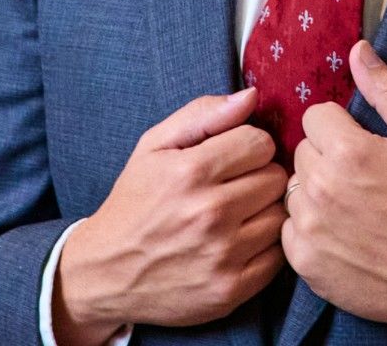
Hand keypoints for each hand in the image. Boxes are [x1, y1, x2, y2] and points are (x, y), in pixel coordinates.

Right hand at [52, 86, 287, 340]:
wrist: (106, 273)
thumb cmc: (135, 200)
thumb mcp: (155, 145)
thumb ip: (204, 113)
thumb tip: (251, 96)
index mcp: (191, 171)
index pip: (261, 143)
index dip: (251, 145)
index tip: (236, 156)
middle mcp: (209, 213)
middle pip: (275, 177)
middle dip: (261, 175)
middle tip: (238, 184)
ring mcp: (221, 255)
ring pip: (280, 215)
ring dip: (266, 210)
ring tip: (241, 211)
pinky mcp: (230, 290)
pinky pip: (278, 256)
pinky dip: (266, 246)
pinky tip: (242, 239)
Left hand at [281, 40, 386, 332]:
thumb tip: (358, 50)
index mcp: (350, 151)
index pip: (316, 116)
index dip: (340, 127)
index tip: (363, 146)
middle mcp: (321, 188)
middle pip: (302, 150)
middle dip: (326, 156)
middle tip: (360, 176)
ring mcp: (310, 228)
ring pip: (294, 187)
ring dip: (315, 191)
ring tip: (351, 205)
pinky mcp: (305, 261)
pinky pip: (290, 227)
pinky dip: (309, 228)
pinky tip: (341, 232)